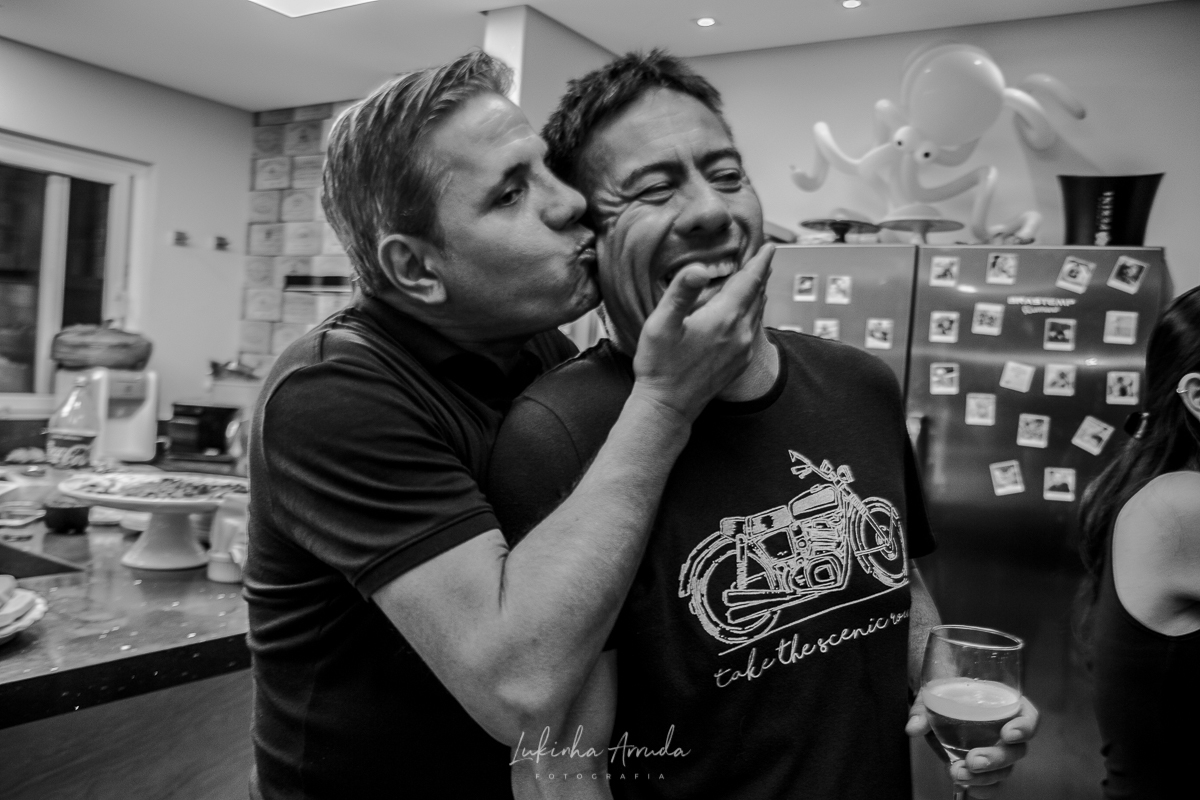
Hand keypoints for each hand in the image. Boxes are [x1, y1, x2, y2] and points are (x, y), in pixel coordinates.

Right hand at [631, 243, 772, 421]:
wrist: (668, 408)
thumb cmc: (659, 366)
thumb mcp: (661, 325)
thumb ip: (681, 293)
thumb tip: (698, 268)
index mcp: (723, 318)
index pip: (749, 281)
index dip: (760, 261)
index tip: (770, 246)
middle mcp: (740, 333)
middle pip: (757, 295)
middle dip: (761, 274)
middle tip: (766, 256)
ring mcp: (742, 350)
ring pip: (758, 312)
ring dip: (759, 293)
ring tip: (759, 279)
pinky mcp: (739, 362)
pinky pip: (754, 329)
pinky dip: (754, 313)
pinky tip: (748, 312)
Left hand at [906, 693, 1039, 798]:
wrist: (937, 708)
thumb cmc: (945, 697)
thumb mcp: (932, 696)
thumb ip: (923, 709)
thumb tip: (913, 727)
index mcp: (1003, 705)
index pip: (1028, 716)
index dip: (1024, 727)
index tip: (1008, 734)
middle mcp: (1006, 731)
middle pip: (1017, 750)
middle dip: (996, 758)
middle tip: (974, 760)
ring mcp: (998, 752)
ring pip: (1004, 770)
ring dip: (984, 777)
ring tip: (958, 773)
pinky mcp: (986, 770)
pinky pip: (992, 784)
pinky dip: (982, 789)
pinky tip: (966, 787)